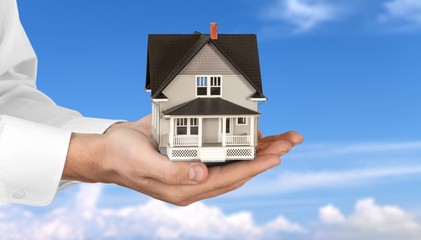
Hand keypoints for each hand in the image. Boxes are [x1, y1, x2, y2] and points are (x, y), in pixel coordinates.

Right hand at [63, 115, 302, 205]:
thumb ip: (172, 172)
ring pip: (235, 161)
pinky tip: (254, 136)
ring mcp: (195, 170)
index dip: (254, 167)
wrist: (108, 151)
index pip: (228, 178)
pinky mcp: (192, 156)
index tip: (276, 156)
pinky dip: (241, 143)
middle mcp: (194, 182)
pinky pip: (223, 152)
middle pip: (239, 170)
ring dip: (259, 150)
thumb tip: (203, 176)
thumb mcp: (143, 163)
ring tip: (282, 138)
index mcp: (184, 189)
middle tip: (290, 141)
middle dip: (265, 156)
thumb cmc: (123, 156)